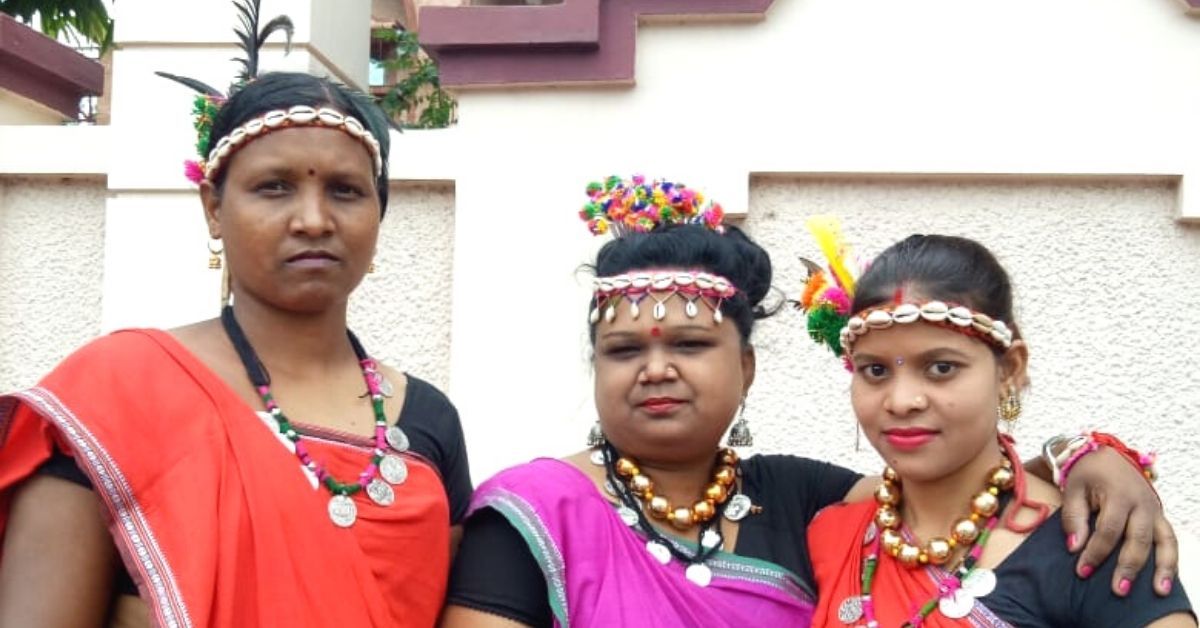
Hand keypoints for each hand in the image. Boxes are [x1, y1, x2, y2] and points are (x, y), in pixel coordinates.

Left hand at [1060, 446, 1175, 596]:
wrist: (1106, 454)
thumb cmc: (1086, 473)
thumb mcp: (1073, 489)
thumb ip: (1073, 517)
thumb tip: (1075, 547)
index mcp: (1118, 493)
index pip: (1108, 529)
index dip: (1095, 552)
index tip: (1082, 571)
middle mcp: (1141, 503)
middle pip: (1138, 539)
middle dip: (1128, 566)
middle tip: (1118, 590)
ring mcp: (1154, 510)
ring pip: (1164, 541)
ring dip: (1162, 568)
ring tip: (1158, 591)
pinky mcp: (1159, 516)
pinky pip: (1170, 540)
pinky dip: (1171, 561)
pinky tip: (1166, 581)